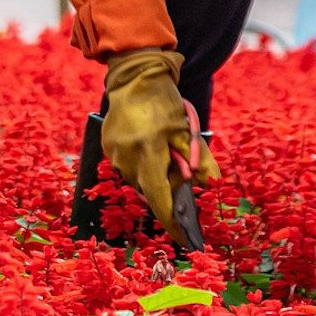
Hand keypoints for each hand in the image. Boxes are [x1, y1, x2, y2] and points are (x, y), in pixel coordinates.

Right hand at [103, 48, 218, 244]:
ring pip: (138, 179)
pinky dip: (142, 164)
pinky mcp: (108, 146)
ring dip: (153, 175)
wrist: (135, 77)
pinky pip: (128, 166)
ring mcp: (114, 152)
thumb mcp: (188, 130)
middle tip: (181, 173)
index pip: (159, 198)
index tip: (185, 238)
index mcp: (148, 151)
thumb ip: (199, 160)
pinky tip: (150, 147)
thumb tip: (207, 185)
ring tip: (164, 153)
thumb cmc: (165, 102)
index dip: (173, 222)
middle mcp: (127, 156)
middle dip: (167, 190)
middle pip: (149, 190)